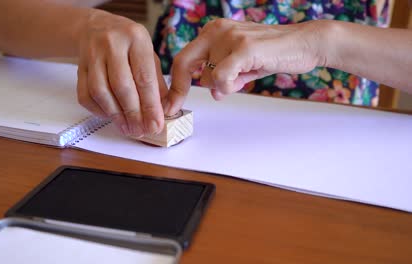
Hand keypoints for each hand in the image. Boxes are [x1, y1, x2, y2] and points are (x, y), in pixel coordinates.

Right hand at [77, 10, 167, 136]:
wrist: (97, 26)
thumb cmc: (129, 45)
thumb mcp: (149, 55)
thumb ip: (157, 83)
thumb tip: (164, 112)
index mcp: (136, 38)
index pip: (144, 77)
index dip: (150, 105)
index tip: (156, 124)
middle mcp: (112, 43)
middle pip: (121, 86)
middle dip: (133, 113)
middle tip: (140, 130)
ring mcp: (92, 54)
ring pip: (100, 92)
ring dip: (115, 115)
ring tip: (127, 128)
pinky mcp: (79, 67)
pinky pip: (85, 95)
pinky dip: (98, 110)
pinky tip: (110, 116)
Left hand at [164, 19, 325, 114]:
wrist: (305, 44)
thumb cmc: (273, 54)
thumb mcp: (242, 66)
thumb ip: (224, 76)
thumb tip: (214, 92)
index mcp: (213, 31)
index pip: (183, 58)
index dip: (175, 83)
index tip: (170, 104)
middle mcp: (217, 30)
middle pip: (184, 63)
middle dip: (181, 89)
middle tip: (177, 108)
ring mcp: (230, 36)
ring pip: (207, 76)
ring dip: (224, 87)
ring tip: (246, 76)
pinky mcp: (244, 47)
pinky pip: (220, 77)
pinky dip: (228, 86)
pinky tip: (244, 80)